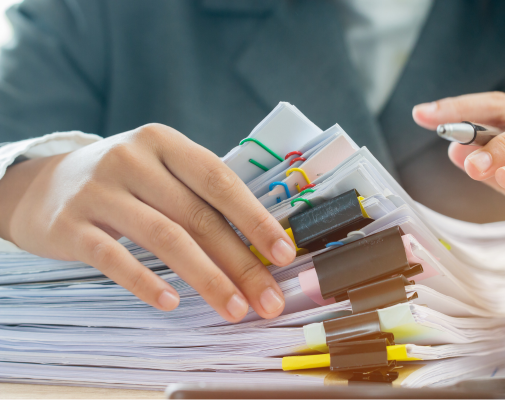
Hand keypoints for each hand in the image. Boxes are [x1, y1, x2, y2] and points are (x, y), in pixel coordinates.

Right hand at [0, 124, 295, 320]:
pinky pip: (113, 258)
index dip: (255, 218)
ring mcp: (99, 190)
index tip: (284, 254)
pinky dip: (145, 282)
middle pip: (198, 216)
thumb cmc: (123, 183)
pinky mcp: (71, 224)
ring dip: (206, 278)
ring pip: (164, 237)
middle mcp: (133, 159)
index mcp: (164, 143)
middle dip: (240, 262)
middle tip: (267, 299)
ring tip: (233, 309)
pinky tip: (171, 304)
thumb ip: (199, 197)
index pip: (219, 180)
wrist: (44, 186)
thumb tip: (258, 246)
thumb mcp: (159, 170)